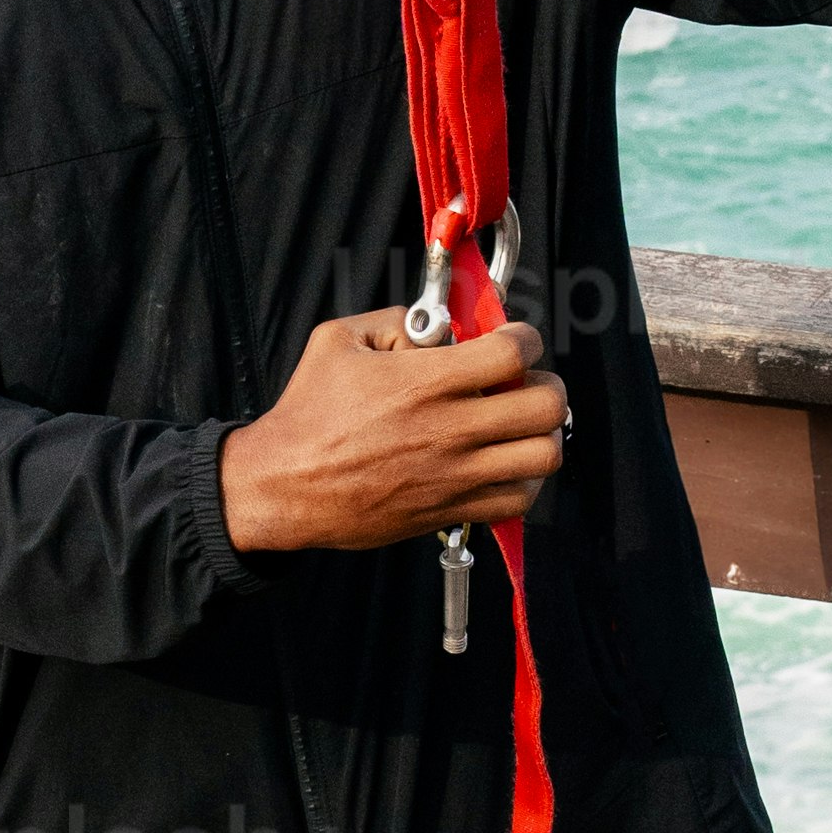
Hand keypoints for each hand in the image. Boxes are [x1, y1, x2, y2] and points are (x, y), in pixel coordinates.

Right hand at [219, 301, 571, 559]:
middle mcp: (450, 428)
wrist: (284, 486)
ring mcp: (455, 474)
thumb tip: (434, 327)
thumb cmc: (307, 416)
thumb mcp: (337, 341)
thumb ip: (393, 322)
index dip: (526, 339)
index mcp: (425, 381)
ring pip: (544, 455)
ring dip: (544, 434)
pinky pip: (518, 500)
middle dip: (547, 385)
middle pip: (546, 404)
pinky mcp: (450, 510)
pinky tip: (505, 464)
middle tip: (528, 383)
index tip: (516, 341)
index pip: (513, 352)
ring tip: (524, 426)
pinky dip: (524, 480)